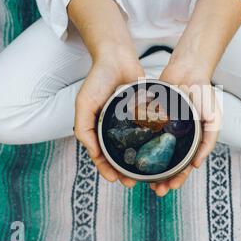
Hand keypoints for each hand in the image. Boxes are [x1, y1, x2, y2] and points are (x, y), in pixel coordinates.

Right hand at [74, 55, 144, 187]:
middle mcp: (113, 127)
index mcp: (97, 128)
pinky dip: (150, 143)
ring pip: (134, 147)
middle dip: (124, 171)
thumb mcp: (84, 103)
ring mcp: (129, 122)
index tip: (115, 179)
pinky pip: (147, 132)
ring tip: (146, 174)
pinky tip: (157, 153)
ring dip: (138, 161)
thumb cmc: (97, 80)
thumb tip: (93, 153)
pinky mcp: (143, 114)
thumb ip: (83, 127)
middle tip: (132, 182)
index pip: (100, 155)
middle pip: (118, 155)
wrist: (117, 58)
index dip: (106, 169)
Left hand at [151, 63, 221, 196]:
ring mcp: (163, 127)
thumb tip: (196, 165)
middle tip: (154, 190)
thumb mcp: (213, 119)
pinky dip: (140, 144)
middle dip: (162, 178)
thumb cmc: (204, 94)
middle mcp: (176, 136)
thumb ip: (208, 141)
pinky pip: (145, 133)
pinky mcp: (151, 117)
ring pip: (154, 152)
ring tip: (141, 178)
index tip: (170, 188)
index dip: (179, 178)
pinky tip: (133, 154)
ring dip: (150, 166)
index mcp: (192, 140)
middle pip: (168, 162)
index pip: (185, 165)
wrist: (188, 69)